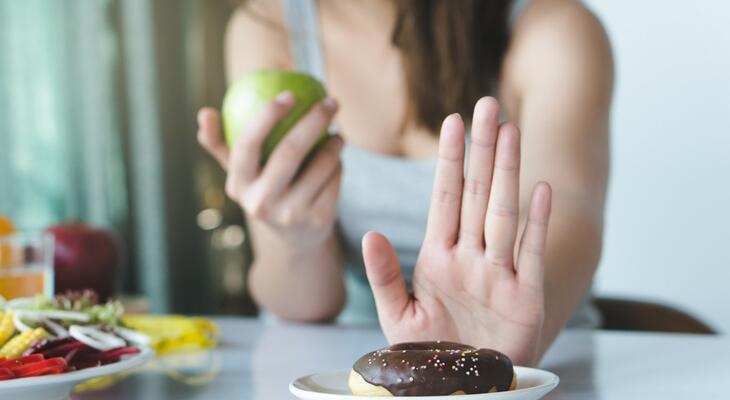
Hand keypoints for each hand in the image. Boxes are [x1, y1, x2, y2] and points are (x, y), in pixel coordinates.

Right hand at [197, 92, 342, 250]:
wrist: (295, 237)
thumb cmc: (264, 190)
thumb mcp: (241, 173)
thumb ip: (221, 143)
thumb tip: (205, 112)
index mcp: (238, 185)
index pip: (247, 144)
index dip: (267, 115)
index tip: (288, 95)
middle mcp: (261, 202)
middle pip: (290, 151)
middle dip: (314, 120)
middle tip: (330, 102)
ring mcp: (291, 214)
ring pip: (321, 163)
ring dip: (335, 143)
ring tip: (336, 134)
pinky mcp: (318, 220)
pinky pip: (335, 178)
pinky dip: (339, 164)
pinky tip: (337, 159)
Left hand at [362, 97, 551, 365]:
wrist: (462, 390)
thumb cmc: (430, 355)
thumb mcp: (398, 316)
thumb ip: (385, 275)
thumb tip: (370, 233)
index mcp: (439, 258)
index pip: (444, 198)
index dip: (449, 160)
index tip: (451, 122)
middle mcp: (471, 258)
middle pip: (476, 194)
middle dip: (481, 150)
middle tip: (487, 105)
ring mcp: (500, 275)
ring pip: (503, 213)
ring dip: (507, 173)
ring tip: (511, 131)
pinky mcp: (525, 298)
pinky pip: (531, 254)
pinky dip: (537, 224)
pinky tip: (541, 189)